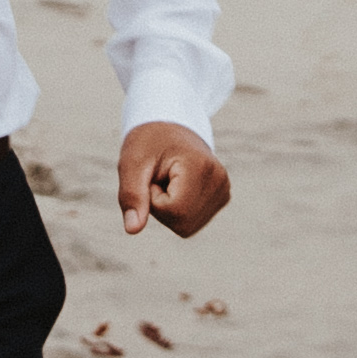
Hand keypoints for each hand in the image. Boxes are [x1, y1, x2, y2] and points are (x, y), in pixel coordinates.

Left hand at [119, 119, 230, 236]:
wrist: (171, 128)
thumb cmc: (150, 142)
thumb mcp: (132, 163)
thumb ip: (132, 195)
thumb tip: (132, 230)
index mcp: (202, 167)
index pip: (173, 210)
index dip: (153, 198)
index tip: (153, 174)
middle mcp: (220, 181)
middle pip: (181, 222)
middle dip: (161, 207)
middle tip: (159, 178)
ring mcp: (224, 191)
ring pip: (186, 227)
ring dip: (169, 210)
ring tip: (169, 182)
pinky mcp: (222, 198)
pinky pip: (191, 223)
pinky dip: (178, 211)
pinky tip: (179, 188)